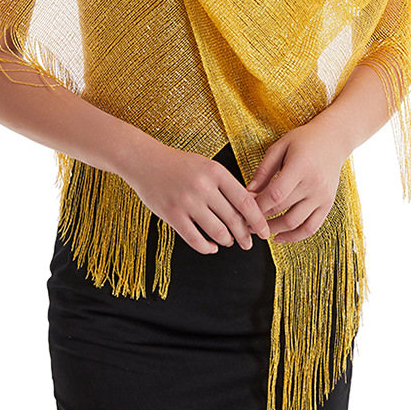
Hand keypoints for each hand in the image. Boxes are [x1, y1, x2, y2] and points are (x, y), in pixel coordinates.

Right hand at [124, 143, 271, 255]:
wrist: (145, 161)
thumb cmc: (180, 165)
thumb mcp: (207, 166)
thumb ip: (227, 185)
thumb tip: (251, 209)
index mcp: (216, 172)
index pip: (245, 201)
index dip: (258, 220)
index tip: (265, 232)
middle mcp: (203, 186)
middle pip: (234, 219)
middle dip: (245, 236)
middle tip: (248, 243)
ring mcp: (187, 202)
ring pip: (217, 232)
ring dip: (227, 241)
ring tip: (228, 241)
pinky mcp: (172, 215)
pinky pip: (195, 240)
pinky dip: (207, 248)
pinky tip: (211, 247)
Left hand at [246, 122, 348, 243]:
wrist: (333, 140)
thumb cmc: (304, 140)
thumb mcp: (280, 147)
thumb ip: (264, 170)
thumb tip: (248, 191)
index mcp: (301, 166)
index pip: (275, 194)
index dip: (257, 205)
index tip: (243, 208)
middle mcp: (314, 183)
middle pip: (282, 209)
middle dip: (260, 218)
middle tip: (245, 221)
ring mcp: (322, 196)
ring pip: (295, 223)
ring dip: (274, 230)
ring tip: (259, 229)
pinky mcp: (327, 205)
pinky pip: (311, 228)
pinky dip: (294, 236)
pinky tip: (279, 237)